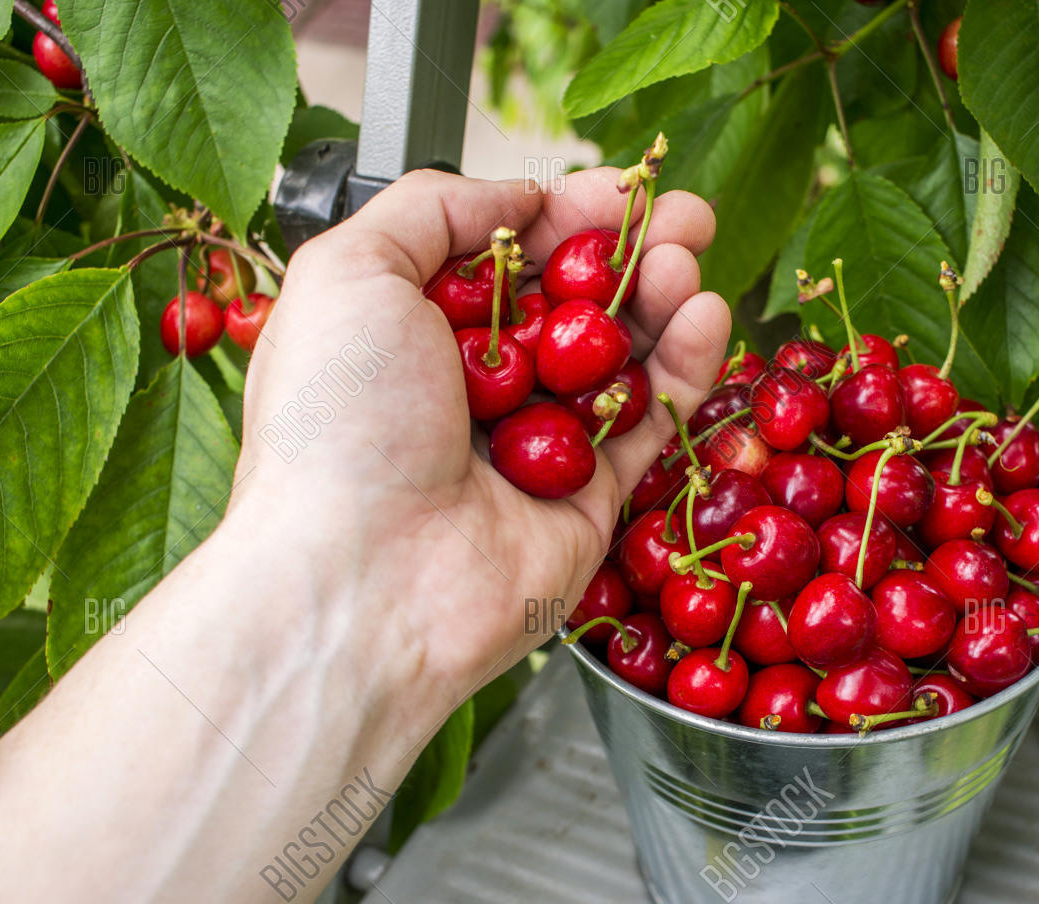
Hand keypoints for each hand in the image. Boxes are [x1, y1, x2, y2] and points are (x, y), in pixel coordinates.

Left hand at [231, 168, 729, 690]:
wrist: (363, 578)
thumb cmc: (334, 428)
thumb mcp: (349, 273)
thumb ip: (430, 208)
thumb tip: (515, 195)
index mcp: (409, 334)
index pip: (508, 258)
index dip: (569, 218)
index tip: (622, 189)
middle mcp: (473, 389)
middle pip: (574, 304)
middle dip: (631, 254)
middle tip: (683, 216)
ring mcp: (534, 445)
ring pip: (619, 359)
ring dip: (662, 300)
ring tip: (687, 260)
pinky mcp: (587, 500)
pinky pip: (648, 424)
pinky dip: (684, 369)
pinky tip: (704, 317)